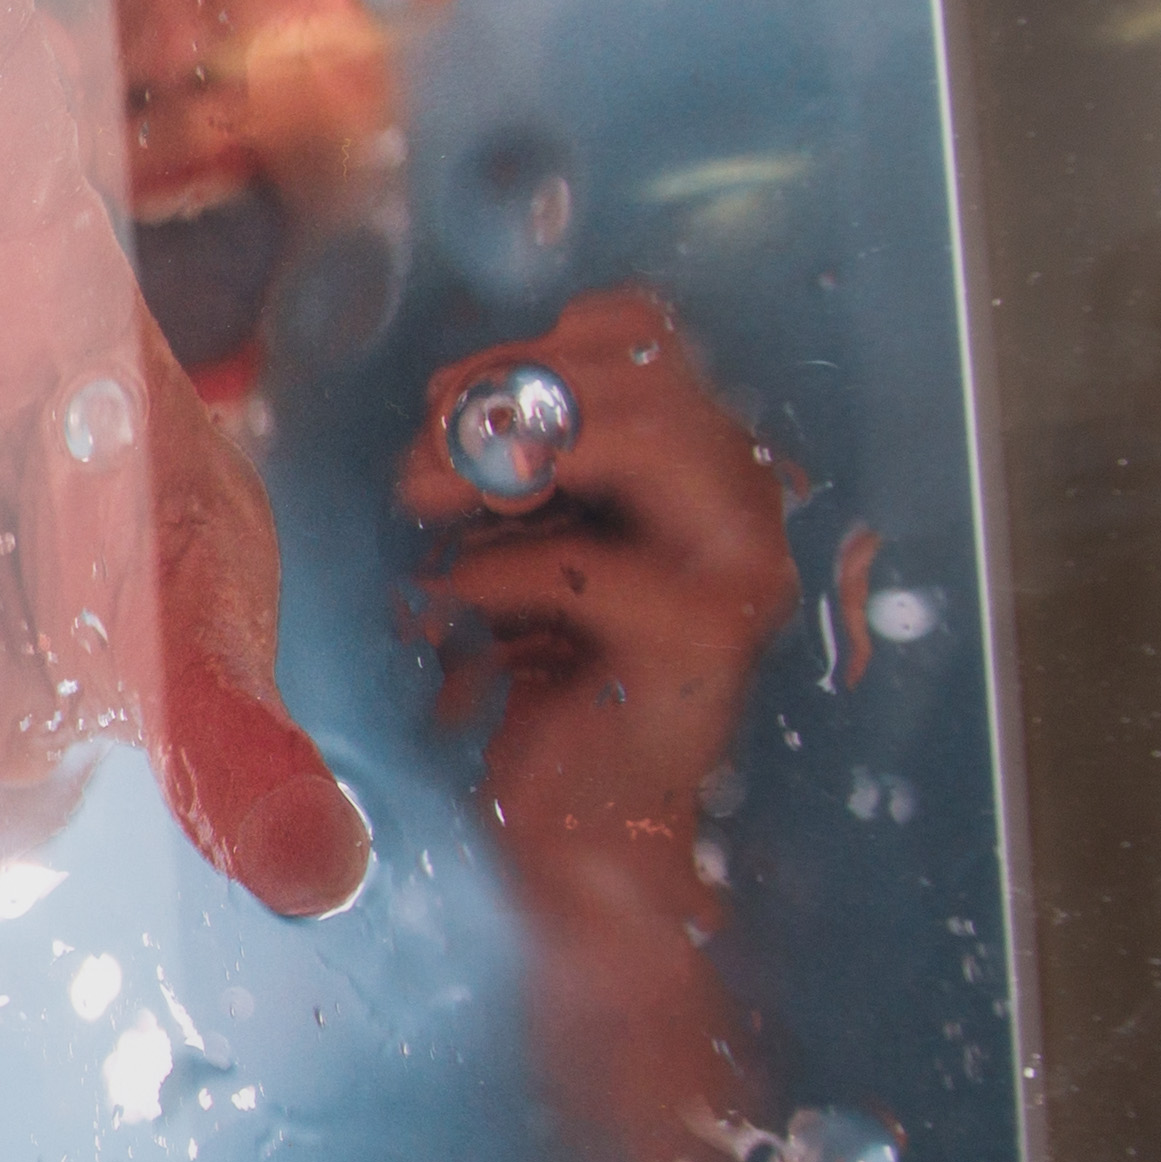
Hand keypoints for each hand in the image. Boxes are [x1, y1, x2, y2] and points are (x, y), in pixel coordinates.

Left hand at [395, 288, 798, 1161]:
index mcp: (692, 465)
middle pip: (644, 366)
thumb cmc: (524, 678)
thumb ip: (514, 462)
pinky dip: (498, 573)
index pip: (641, 329)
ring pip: (651, 433)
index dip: (534, 346)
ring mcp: (734, 572)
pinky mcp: (698, 644)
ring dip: (511, 459)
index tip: (449, 404)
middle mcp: (737, 504)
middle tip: (423, 460)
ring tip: (429, 507)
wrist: (567, 831)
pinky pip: (588, 563)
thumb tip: (462, 399)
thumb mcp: (510, 540)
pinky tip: (456, 608)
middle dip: (512, 395)